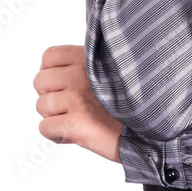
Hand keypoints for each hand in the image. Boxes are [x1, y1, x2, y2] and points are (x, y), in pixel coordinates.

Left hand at [33, 44, 122, 163]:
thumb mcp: (114, 71)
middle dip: (51, 96)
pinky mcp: (76, 123)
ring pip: (41, 106)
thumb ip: (90, 66)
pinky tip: (75, 134)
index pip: (49, 56)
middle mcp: (82, 74)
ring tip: (77, 120)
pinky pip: (44, 128)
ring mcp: (78, 98)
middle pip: (40, 81)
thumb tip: (60, 71)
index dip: (51, 72)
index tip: (62, 85)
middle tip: (70, 106)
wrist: (151, 133)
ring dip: (55, 117)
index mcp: (90, 58)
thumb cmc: (134, 104)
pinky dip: (57, 135)